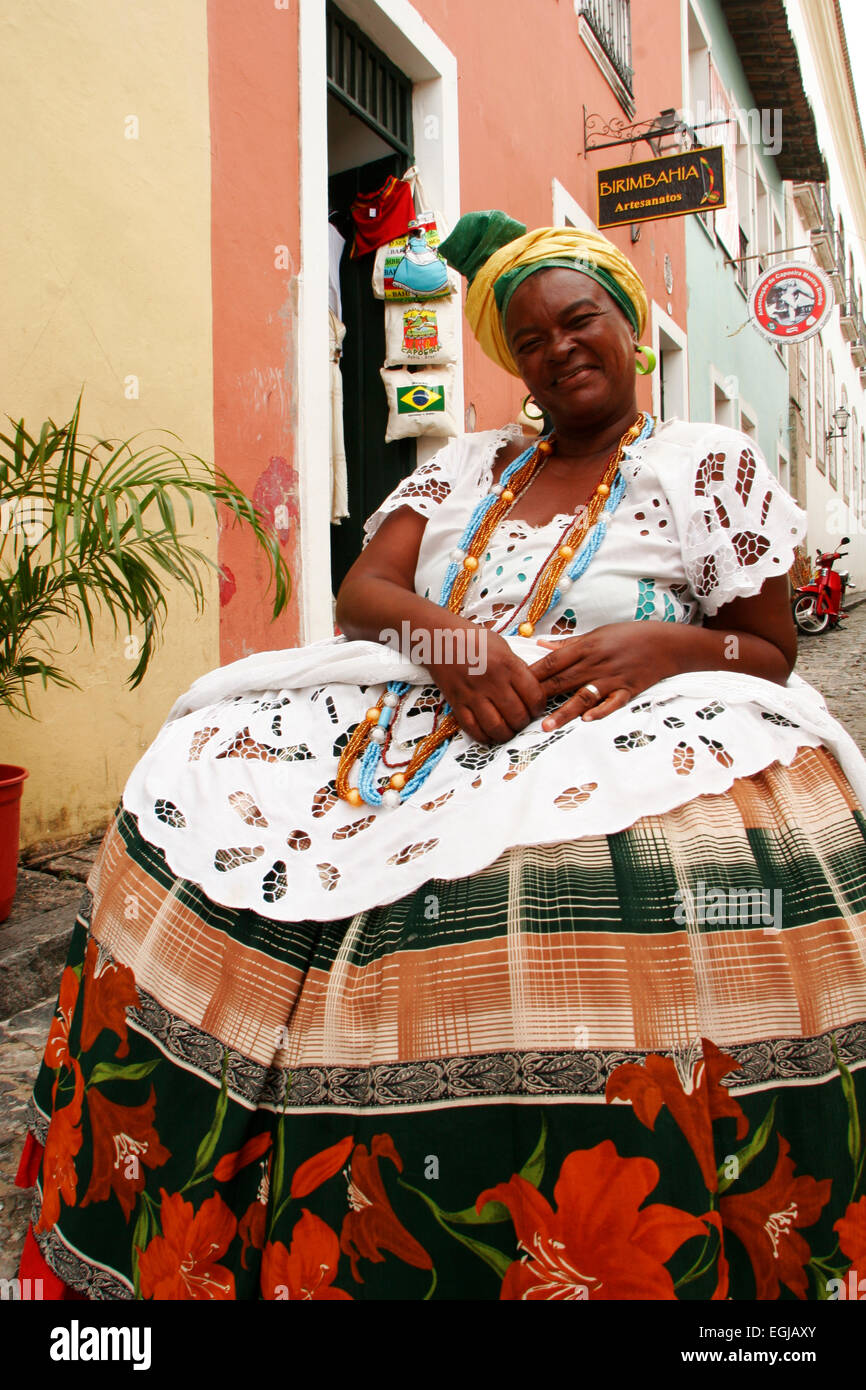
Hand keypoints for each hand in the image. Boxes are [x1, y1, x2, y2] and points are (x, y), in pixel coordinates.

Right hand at [427, 629, 547, 744]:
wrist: (440, 638)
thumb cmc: (474, 640)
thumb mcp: (503, 647)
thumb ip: (518, 668)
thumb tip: (531, 689)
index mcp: (508, 665)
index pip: (534, 696)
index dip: (539, 708)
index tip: (535, 709)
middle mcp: (492, 681)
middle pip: (517, 716)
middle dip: (523, 723)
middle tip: (521, 721)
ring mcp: (473, 693)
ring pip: (497, 727)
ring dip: (506, 734)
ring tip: (507, 730)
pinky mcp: (456, 702)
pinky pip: (473, 728)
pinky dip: (484, 737)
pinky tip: (489, 734)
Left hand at [529, 622, 676, 729]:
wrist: (666, 643)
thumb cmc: (629, 635)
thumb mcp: (597, 633)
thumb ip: (568, 644)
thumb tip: (540, 644)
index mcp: (587, 646)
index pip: (553, 661)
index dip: (533, 673)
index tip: (514, 684)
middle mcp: (597, 663)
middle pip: (563, 680)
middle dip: (540, 695)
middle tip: (521, 710)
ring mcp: (612, 678)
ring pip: (583, 695)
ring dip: (563, 711)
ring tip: (546, 726)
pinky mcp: (628, 690)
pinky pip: (612, 703)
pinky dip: (600, 711)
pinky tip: (586, 720)